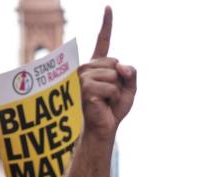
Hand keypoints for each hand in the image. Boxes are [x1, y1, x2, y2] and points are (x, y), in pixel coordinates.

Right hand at [79, 7, 136, 140]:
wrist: (104, 127)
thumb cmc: (114, 108)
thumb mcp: (129, 88)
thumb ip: (130, 73)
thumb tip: (121, 67)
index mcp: (98, 64)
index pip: (103, 41)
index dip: (107, 24)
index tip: (108, 7)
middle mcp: (88, 67)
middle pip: (116, 62)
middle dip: (120, 80)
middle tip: (111, 95)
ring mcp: (84, 76)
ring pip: (114, 75)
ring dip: (116, 91)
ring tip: (106, 100)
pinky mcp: (85, 87)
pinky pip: (111, 87)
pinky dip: (113, 97)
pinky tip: (103, 103)